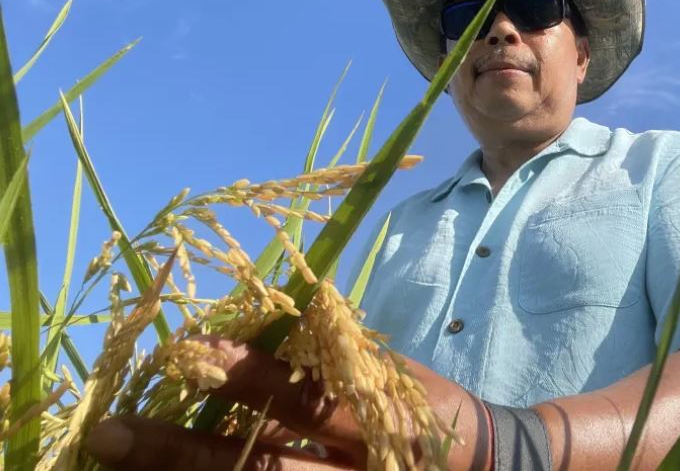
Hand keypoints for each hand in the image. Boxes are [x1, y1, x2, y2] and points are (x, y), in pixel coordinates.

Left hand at [85, 337, 489, 469]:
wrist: (481, 469)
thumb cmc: (428, 409)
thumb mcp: (395, 372)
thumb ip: (337, 351)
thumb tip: (274, 312)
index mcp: (376, 419)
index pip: (301, 399)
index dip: (244, 377)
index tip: (185, 351)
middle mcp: (353, 470)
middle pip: (259, 470)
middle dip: (181, 453)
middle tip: (109, 431)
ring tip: (117, 458)